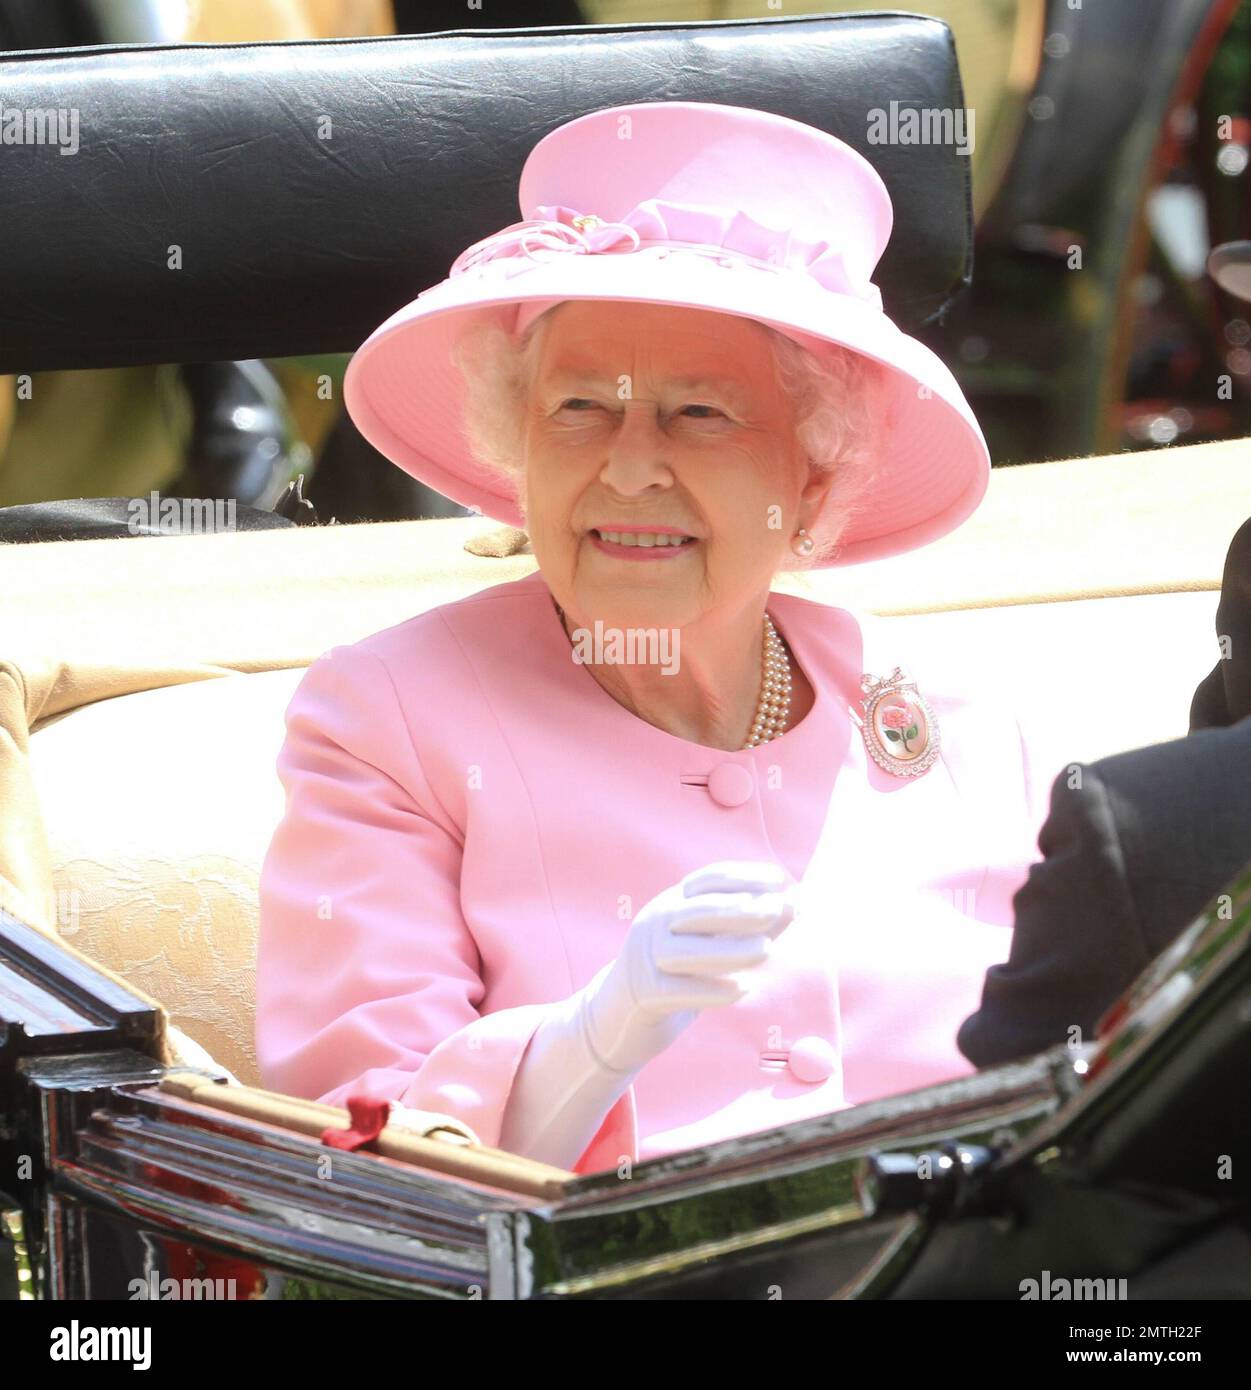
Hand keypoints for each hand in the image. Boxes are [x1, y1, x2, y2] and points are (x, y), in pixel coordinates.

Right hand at [581, 859, 798, 1074]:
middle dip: (741, 908)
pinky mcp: (645, 994)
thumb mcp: (711, 943)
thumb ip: (750, 925)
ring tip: (768, 950)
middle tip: (778, 909)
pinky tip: (741, 990)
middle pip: (699, 911)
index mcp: (671, 902)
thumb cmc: (678, 973)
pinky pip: (679, 990)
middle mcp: (655, 923)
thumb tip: (796, 904)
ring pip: (689, 951)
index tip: (779, 878)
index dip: (743, 876)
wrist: (620, 1015)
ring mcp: (646, 958)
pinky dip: (710, 990)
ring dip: (731, 949)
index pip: (707, 880)